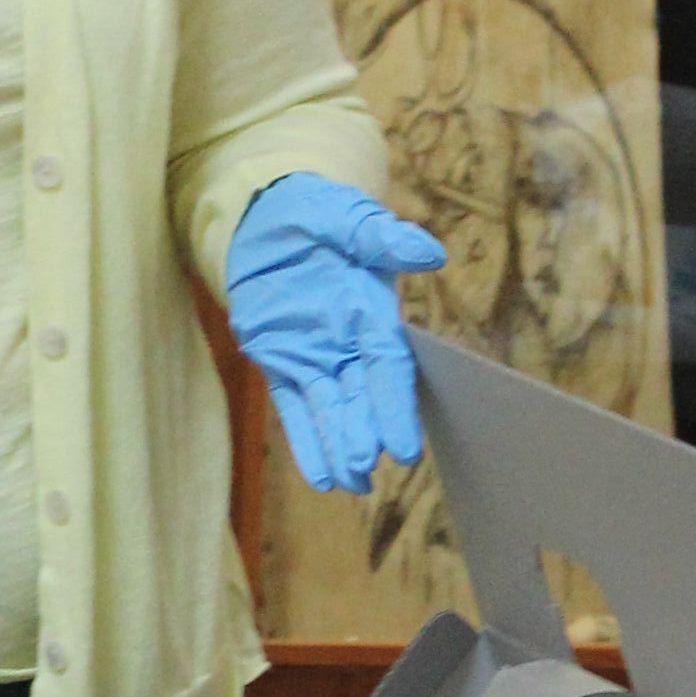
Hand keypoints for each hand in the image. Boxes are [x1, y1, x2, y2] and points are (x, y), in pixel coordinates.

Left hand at [222, 173, 446, 495]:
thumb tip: (428, 252)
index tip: (403, 446)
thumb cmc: (317, 213)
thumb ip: (383, 237)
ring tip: (349, 483)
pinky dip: (306, 441)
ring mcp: (314, 356)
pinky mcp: (281, 361)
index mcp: (371, 313)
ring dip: (339, 447)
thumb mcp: (348, 217)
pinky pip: (295, 408)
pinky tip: (320, 476)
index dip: (395, 406)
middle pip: (361, 398)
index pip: (387, 367)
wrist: (267, 215)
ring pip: (330, 411)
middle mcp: (348, 343)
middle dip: (364, 433)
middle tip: (367, 467)